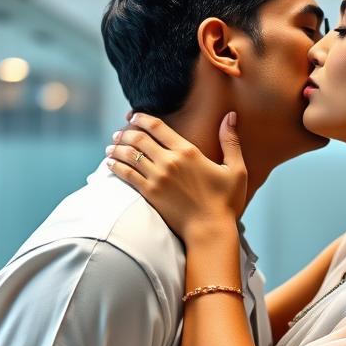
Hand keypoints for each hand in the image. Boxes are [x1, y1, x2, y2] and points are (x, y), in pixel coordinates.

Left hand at [106, 112, 246, 242]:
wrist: (210, 230)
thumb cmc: (226, 202)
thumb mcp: (236, 169)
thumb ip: (230, 142)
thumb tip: (231, 116)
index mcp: (188, 151)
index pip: (157, 127)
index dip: (142, 118)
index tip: (133, 116)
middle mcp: (169, 161)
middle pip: (139, 138)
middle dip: (125, 132)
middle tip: (119, 133)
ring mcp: (157, 178)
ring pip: (129, 155)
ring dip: (117, 148)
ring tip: (111, 147)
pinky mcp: (150, 193)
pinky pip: (126, 174)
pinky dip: (116, 166)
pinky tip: (109, 164)